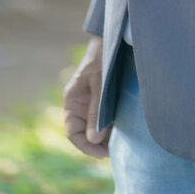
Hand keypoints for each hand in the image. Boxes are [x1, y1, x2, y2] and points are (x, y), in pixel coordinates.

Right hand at [62, 35, 111, 157]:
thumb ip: (96, 111)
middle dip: (97, 144)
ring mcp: (90, 103)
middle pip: (84, 134)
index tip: (103, 153)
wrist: (113, 39)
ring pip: (94, 128)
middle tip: (114, 151)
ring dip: (105, 136)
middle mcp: (79, 105)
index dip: (86, 146)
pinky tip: (122, 129)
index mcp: (72, 101)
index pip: (72, 133)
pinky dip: (111, 126)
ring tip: (120, 142)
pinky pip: (104, 119)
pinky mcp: (102, 100)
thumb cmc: (103, 58)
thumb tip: (94, 139)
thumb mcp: (99, 84)